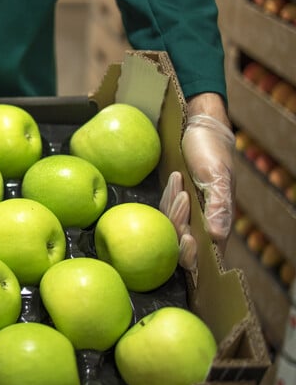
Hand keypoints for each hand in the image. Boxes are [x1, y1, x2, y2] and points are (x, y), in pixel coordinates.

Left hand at [160, 93, 233, 270]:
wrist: (200, 128)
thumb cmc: (212, 151)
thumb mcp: (217, 176)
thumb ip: (219, 206)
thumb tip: (216, 235)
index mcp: (219, 223)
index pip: (204, 256)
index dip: (192, 255)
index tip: (186, 237)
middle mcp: (204, 222)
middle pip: (181, 243)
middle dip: (178, 224)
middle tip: (182, 197)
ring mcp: (189, 212)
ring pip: (171, 226)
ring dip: (172, 205)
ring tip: (180, 181)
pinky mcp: (176, 201)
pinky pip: (165, 210)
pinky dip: (168, 197)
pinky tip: (175, 179)